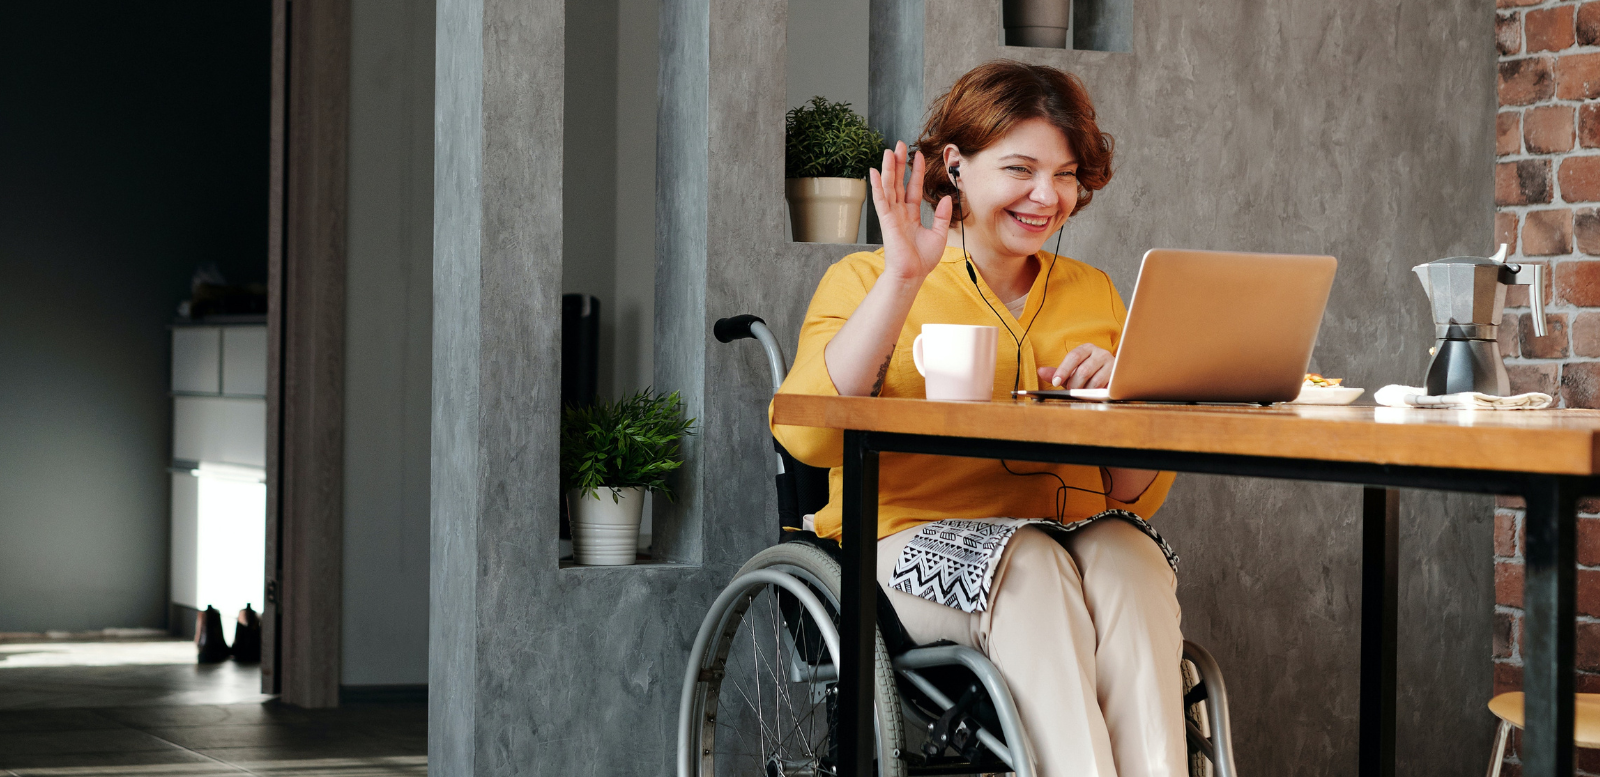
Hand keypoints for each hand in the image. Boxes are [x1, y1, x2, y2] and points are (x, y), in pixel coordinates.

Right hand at [868, 141, 952, 283]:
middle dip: (899, 163)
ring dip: (889, 168)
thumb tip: (946, 198)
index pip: (913, 188)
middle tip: (899, 144)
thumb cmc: (922, 260)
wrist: (912, 275)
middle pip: (898, 182)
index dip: (915, 172)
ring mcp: (891, 215)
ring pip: (889, 187)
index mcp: (911, 216)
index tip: (918, 155)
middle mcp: (899, 213)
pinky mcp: (886, 220)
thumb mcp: (938, 235)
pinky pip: (881, 199)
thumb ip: (941, 216)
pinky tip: (874, 172)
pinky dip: (877, 186)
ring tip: (889, 151)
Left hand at [1038, 343, 1113, 388]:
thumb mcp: (1071, 372)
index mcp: (1086, 348)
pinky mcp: (1118, 376)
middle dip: (1074, 384)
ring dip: (1085, 391)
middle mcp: (1100, 353)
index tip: (1055, 382)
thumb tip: (1040, 371)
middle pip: (1083, 370)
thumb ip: (1056, 373)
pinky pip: (1105, 388)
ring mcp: (1111, 363)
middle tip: (1071, 390)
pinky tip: (1092, 394)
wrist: (1112, 376)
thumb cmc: (1088, 373)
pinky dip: (1096, 393)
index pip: (1073, 356)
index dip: (1063, 370)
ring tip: (1082, 392)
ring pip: (1094, 381)